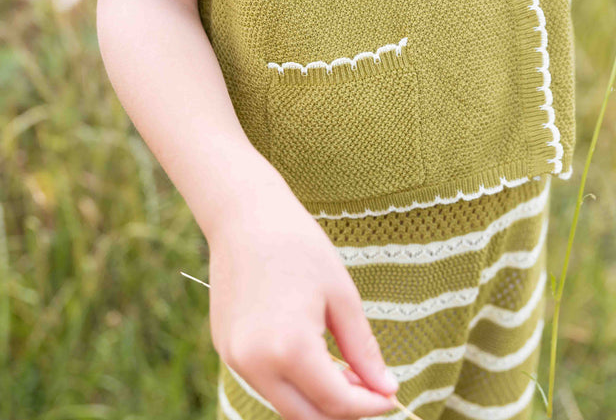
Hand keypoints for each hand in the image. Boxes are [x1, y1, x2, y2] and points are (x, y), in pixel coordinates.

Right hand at [207, 180, 398, 419]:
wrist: (243, 216)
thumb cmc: (299, 247)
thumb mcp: (342, 298)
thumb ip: (363, 351)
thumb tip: (386, 388)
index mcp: (290, 349)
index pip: (337, 403)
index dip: (370, 406)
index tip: (391, 396)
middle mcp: (254, 363)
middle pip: (308, 418)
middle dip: (344, 411)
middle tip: (372, 390)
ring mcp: (234, 359)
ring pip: (285, 405)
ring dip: (318, 400)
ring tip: (346, 370)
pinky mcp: (224, 349)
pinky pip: (265, 383)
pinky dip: (293, 383)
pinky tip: (315, 357)